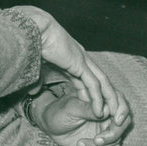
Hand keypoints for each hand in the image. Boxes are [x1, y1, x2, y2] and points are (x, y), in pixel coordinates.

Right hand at [15, 5, 126, 121]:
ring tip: (113, 117)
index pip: (88, 80)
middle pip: (100, 81)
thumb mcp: (36, 68)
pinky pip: (93, 84)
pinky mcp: (79, 63)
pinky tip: (99, 111)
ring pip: (102, 84)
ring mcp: (82, 60)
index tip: (95, 111)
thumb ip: (38, 80)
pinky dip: (97, 99)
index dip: (93, 96)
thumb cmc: (32, 44)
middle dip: (108, 98)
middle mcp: (81, 59)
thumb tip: (33, 92)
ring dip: (108, 101)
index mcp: (73, 58)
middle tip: (114, 115)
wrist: (34, 28)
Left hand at [32, 83, 132, 145]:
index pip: (120, 101)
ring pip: (118, 139)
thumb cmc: (59, 112)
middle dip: (113, 133)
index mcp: (101, 98)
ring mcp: (106, 127)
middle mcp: (107, 112)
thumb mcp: (71, 108)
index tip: (116, 121)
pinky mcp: (103, 141)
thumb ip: (87, 109)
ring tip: (81, 145)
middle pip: (124, 122)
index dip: (122, 111)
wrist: (50, 126)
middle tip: (97, 140)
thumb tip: (106, 110)